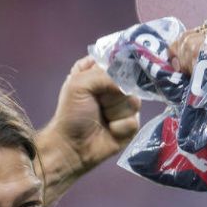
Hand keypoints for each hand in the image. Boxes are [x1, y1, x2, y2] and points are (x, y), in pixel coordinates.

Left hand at [35, 57, 141, 204]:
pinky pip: (134, 120)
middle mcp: (115, 88)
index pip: (120, 60)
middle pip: (132, 81)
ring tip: (102, 118)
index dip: (119, 66)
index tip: (114, 73)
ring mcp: (124, 107)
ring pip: (134, 101)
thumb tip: (127, 81)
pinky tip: (109, 131)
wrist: (72, 146)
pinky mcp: (131, 125)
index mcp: (100, 73)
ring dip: (115, 111)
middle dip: (113, 93)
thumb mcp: (78, 85)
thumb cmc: (71, 114)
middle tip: (98, 101)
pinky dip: (119, 127)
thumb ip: (102, 74)